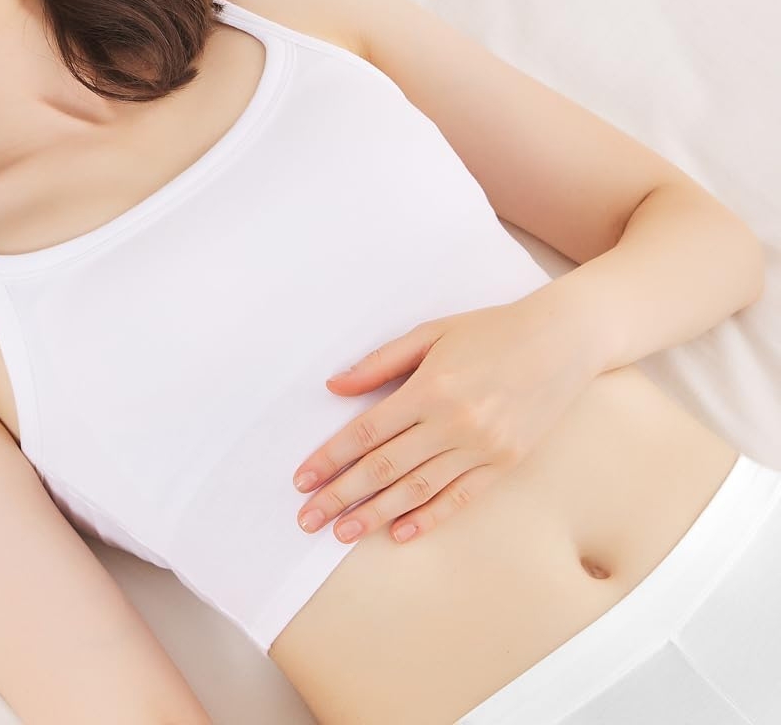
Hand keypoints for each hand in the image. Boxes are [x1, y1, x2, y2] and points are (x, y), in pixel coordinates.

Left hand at [290, 297, 596, 545]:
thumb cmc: (490, 331)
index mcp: (430, 388)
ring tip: (343, 532)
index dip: (330, 458)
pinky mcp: (506, 464)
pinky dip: (429, 518)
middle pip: (385, 468)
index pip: (367, 432)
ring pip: (418, 490)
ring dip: (377, 514)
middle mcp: (455, 423)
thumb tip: (335, 387)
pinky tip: (400, 533)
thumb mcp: (430, 333)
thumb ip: (380, 363)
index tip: (302, 479)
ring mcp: (483, 448)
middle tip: (309, 518)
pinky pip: (460, 498)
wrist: (562, 342)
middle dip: (342, 496)